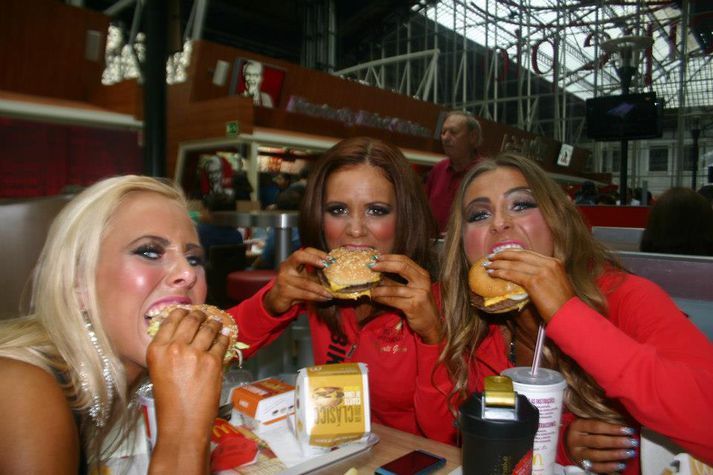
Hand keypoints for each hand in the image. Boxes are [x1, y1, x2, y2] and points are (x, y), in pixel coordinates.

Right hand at [146, 307, 227, 443]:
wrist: (182, 422)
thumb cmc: (169, 401)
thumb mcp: (158, 370)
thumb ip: (168, 350)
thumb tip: (182, 334)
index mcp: (157, 349)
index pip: (171, 319)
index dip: (183, 312)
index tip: (189, 311)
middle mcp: (174, 347)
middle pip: (192, 319)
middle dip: (201, 315)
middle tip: (205, 316)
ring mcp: (195, 353)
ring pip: (209, 328)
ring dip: (215, 324)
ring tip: (218, 323)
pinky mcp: (213, 361)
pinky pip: (222, 342)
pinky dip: (225, 337)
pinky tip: (226, 336)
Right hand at [263, 247, 332, 314]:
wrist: (276, 299)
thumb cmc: (293, 286)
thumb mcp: (302, 276)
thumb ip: (313, 273)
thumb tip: (333, 272)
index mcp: (291, 261)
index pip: (304, 251)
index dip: (317, 253)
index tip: (329, 258)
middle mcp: (286, 267)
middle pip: (299, 257)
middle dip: (313, 259)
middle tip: (326, 265)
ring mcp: (284, 279)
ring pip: (306, 282)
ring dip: (321, 288)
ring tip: (330, 292)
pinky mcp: (285, 292)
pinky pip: (305, 294)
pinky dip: (317, 297)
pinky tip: (324, 298)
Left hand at [369, 254, 440, 343]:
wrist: (432, 324)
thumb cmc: (421, 305)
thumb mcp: (415, 289)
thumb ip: (402, 280)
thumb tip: (380, 272)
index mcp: (423, 275)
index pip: (405, 261)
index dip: (390, 258)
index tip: (377, 258)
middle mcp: (422, 282)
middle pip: (401, 268)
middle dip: (384, 265)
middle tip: (371, 266)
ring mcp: (419, 294)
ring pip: (394, 288)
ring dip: (379, 288)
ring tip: (370, 288)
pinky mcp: (413, 306)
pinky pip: (392, 300)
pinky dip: (382, 299)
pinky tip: (375, 298)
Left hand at [484, 249, 574, 322]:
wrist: (569, 315)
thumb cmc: (562, 305)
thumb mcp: (556, 283)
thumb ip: (544, 276)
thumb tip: (526, 275)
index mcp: (555, 262)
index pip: (529, 253)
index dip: (514, 253)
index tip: (503, 254)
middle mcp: (549, 264)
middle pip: (520, 255)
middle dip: (503, 255)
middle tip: (491, 257)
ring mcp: (542, 271)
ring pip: (514, 264)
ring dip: (498, 264)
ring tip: (488, 266)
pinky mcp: (534, 282)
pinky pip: (513, 275)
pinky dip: (501, 273)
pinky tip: (493, 274)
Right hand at [566, 418, 637, 473]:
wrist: (571, 444)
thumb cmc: (585, 431)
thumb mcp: (589, 423)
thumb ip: (603, 423)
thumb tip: (625, 425)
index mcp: (577, 426)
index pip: (596, 426)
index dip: (613, 428)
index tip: (629, 430)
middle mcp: (575, 440)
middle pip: (597, 441)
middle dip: (616, 442)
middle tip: (631, 442)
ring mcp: (578, 454)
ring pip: (597, 455)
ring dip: (615, 455)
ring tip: (629, 453)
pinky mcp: (582, 465)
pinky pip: (597, 468)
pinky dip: (610, 467)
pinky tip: (621, 465)